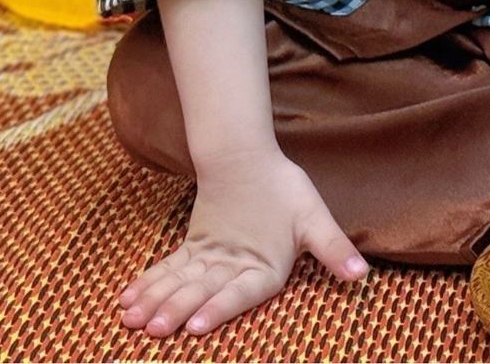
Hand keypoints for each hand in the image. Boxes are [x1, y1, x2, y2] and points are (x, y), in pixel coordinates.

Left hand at [117, 147, 366, 337]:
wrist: (255, 160)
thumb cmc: (285, 189)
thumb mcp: (312, 216)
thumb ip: (332, 247)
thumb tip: (361, 275)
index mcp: (265, 271)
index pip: (240, 294)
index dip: (218, 309)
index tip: (196, 325)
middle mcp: (236, 274)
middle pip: (204, 294)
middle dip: (177, 310)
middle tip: (152, 328)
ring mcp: (212, 264)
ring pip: (182, 285)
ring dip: (158, 300)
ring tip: (132, 319)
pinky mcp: (194, 250)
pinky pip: (170, 268)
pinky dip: (150, 281)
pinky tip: (128, 297)